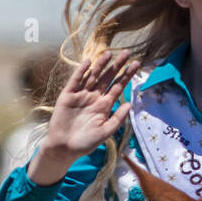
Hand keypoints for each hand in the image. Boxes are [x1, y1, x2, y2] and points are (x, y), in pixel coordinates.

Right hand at [30, 49, 139, 181]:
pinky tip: (89, 62)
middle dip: (117, 66)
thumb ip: (117, 119)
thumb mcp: (105, 132)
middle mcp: (94, 97)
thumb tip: (130, 104)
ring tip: (110, 53)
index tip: (136, 64)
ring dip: (101, 65)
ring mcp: (81, 95)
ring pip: (93, 76)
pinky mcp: (68, 95)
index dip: (126, 75)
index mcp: (104, 105)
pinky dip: (82, 71)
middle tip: (127, 52)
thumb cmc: (85, 143)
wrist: (64, 148)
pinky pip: (76, 80)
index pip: (118, 86)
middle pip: (107, 78)